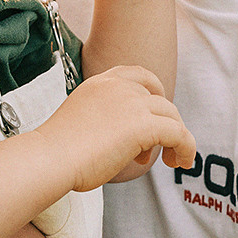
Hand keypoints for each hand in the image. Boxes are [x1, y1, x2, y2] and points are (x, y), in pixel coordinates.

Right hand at [36, 65, 193, 191]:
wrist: (50, 157)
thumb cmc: (56, 151)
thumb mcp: (80, 121)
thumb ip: (103, 120)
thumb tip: (121, 140)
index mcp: (99, 84)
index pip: (138, 75)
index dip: (154, 91)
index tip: (154, 113)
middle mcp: (118, 88)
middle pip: (159, 99)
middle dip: (162, 123)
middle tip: (151, 150)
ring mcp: (132, 103)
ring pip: (172, 116)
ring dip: (177, 138)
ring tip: (171, 161)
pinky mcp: (144, 125)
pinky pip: (179, 134)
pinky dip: (186, 149)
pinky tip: (181, 163)